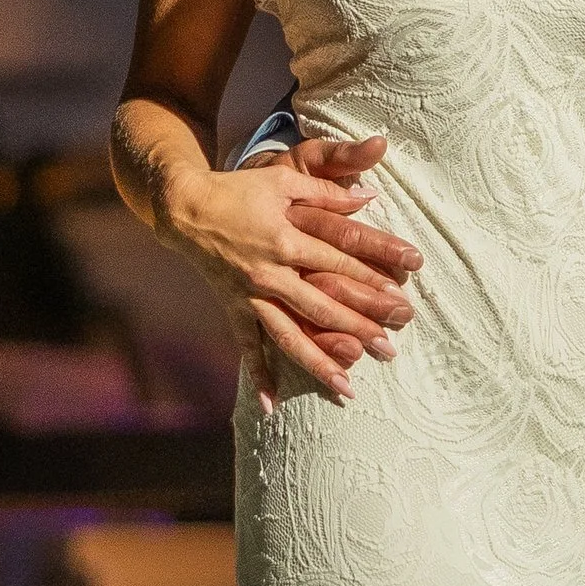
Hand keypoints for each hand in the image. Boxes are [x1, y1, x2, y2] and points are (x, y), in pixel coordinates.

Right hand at [164, 132, 420, 400]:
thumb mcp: (284, 180)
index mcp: (287, 241)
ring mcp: (251, 295)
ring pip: (290, 336)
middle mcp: (270, 274)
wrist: (185, 207)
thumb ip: (327, 190)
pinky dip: (258, 375)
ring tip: (348, 389)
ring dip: (319, 364)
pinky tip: (272, 405)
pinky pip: (247, 347)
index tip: (400, 298)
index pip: (339, 266)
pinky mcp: (234, 308)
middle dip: (358, 330)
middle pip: (322, 307)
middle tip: (390, 349)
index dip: (372, 282)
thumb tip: (370, 195)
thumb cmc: (239, 190)